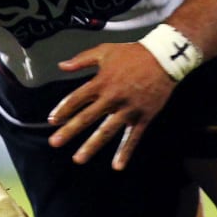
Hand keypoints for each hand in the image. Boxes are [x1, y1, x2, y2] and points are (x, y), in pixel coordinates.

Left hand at [46, 42, 175, 169]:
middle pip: (86, 117)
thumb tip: (61, 66)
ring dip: (91, 146)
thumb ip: (81, 60)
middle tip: (54, 143)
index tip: (52, 121)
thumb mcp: (104, 51)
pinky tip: (117, 166)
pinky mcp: (143, 117)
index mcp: (100, 82)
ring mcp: (128, 109)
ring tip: (78, 159)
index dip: (63, 110)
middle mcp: (112, 98)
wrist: (164, 58)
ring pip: (106, 131)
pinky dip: (125, 152)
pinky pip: (133, 137)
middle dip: (69, 131)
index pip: (76, 99)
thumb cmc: (131, 53)